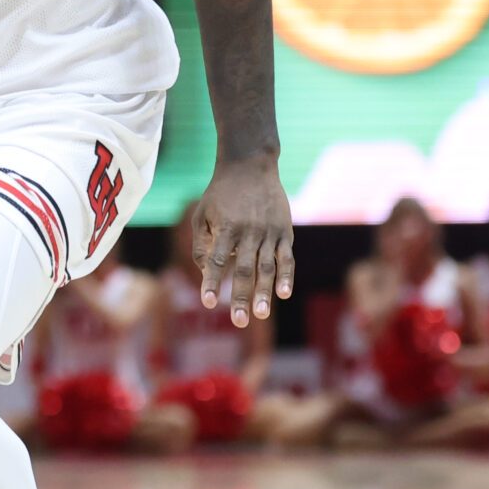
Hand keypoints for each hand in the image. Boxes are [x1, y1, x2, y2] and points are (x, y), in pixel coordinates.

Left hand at [193, 153, 293, 326]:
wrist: (250, 166)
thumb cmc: (221, 194)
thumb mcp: (202, 214)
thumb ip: (202, 243)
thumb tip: (205, 272)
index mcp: (226, 228)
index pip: (218, 261)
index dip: (212, 282)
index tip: (208, 303)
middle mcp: (249, 232)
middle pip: (244, 270)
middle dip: (241, 297)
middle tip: (239, 322)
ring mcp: (269, 232)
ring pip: (267, 267)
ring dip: (264, 292)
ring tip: (261, 315)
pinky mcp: (285, 232)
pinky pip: (286, 258)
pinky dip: (286, 276)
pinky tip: (285, 294)